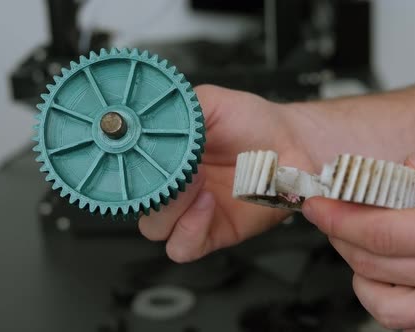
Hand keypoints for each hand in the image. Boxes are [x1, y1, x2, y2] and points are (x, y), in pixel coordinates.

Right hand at [138, 85, 313, 261]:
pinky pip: (184, 246)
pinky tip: (208, 202)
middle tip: (176, 167)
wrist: (291, 143)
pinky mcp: (213, 232)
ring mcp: (192, 211)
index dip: (123, 167)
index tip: (131, 154)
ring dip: (170, 207)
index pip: (128, 171)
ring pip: (155, 228)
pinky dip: (189, 228)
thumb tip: (143, 118)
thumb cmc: (253, 123)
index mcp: (165, 157)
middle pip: (137, 204)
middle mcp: (175, 186)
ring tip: (197, 181)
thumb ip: (177, 111)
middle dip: (151, 187)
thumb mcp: (209, 103)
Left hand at [302, 145, 414, 330]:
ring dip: (357, 273)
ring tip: (356, 245)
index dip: (336, 217)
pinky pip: (413, 326)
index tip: (316, 201)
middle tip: (329, 213)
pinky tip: (389, 280)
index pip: (377, 230)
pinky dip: (387, 302)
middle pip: (369, 262)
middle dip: (336, 236)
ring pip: (382, 304)